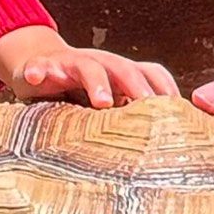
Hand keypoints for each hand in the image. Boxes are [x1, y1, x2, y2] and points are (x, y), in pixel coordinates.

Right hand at [0, 26, 179, 106]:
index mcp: (120, 72)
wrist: (40, 63)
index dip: (165, 88)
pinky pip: (39, 66)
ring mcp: (69, 63)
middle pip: (122, 68)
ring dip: (97, 81)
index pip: (150, 72)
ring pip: (87, 66)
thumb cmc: (80, 92)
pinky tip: (35, 78)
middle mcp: (99, 64)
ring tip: (103, 102)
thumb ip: (130, 117)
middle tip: (148, 105)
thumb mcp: (108, 102)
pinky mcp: (40, 66)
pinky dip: (38, 70)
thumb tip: (164, 149)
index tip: (178, 112)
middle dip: (136, 85)